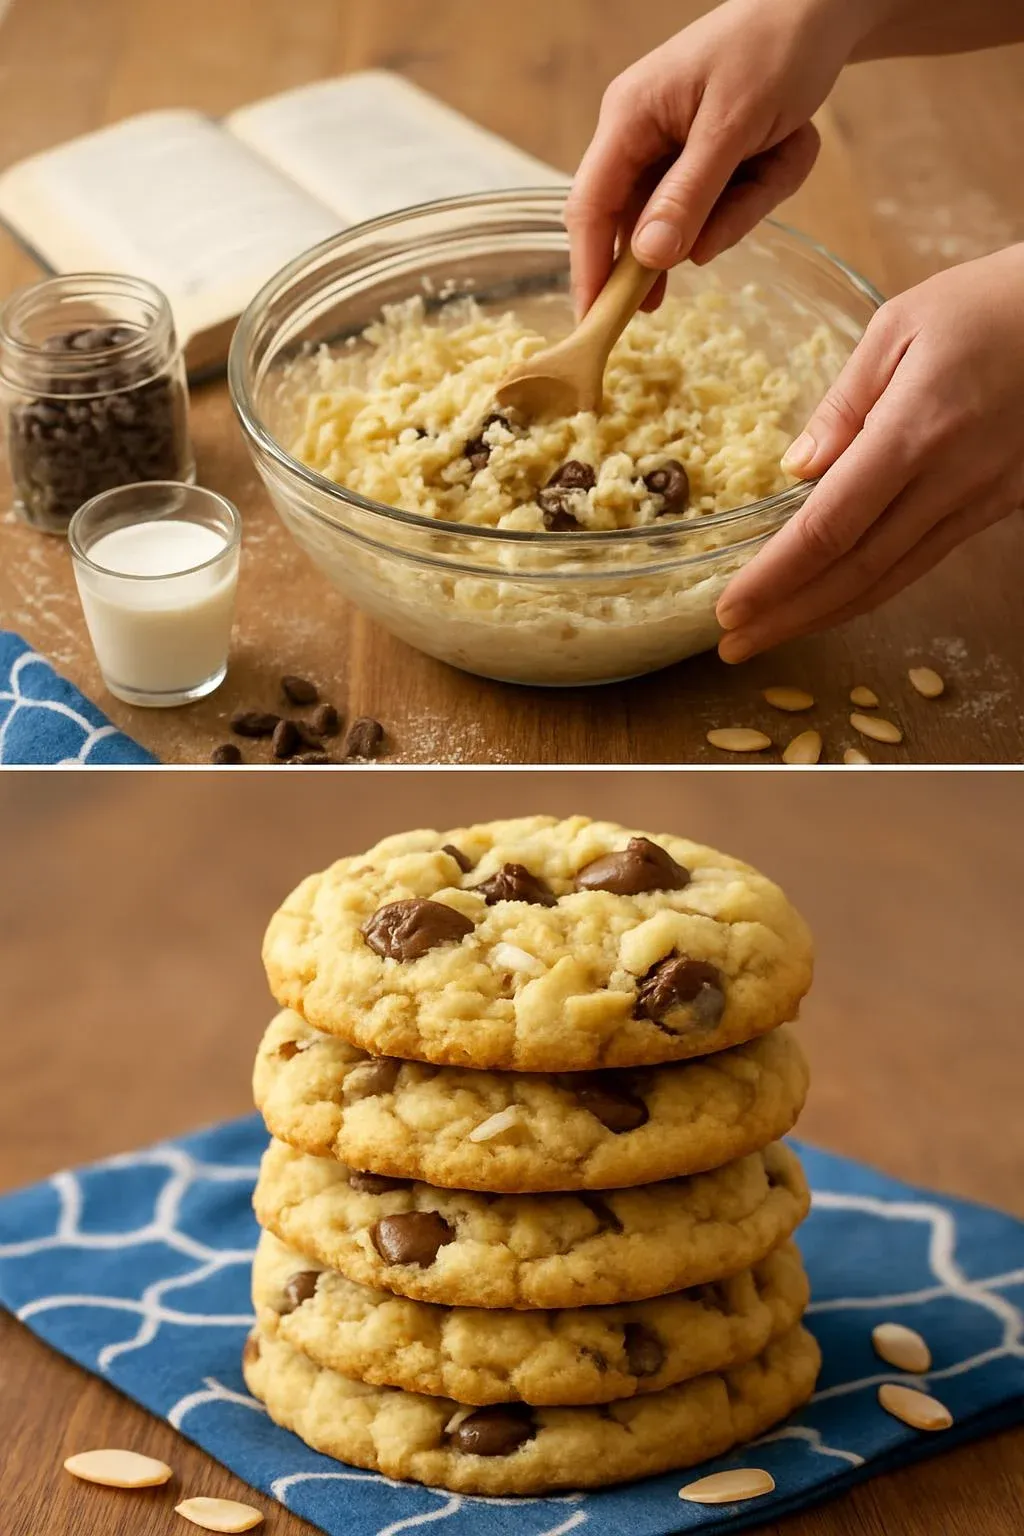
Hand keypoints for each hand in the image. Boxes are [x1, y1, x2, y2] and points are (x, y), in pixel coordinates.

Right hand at [564, 0, 862, 316]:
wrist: (819, 9)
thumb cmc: (772, 51)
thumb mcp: (733, 126)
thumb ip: (689, 195)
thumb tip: (647, 258)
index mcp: (629, 119)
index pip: (591, 209)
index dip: (590, 270)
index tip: (595, 324)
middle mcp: (639, 137)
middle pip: (645, 223)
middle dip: (698, 230)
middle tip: (726, 231)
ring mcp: (672, 151)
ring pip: (695, 220)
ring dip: (746, 203)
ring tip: (782, 152)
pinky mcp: (703, 161)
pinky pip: (724, 206)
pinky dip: (761, 189)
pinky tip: (784, 149)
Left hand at [715, 245, 1023, 660]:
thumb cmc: (988, 304)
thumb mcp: (900, 325)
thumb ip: (844, 402)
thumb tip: (796, 468)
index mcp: (917, 429)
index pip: (829, 527)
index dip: (775, 576)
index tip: (730, 607)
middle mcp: (951, 479)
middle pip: (856, 571)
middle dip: (788, 615)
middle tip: (734, 646)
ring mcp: (982, 499)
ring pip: (892, 578)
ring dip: (825, 616)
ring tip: (770, 636)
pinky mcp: (999, 506)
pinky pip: (924, 561)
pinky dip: (871, 592)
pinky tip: (831, 603)